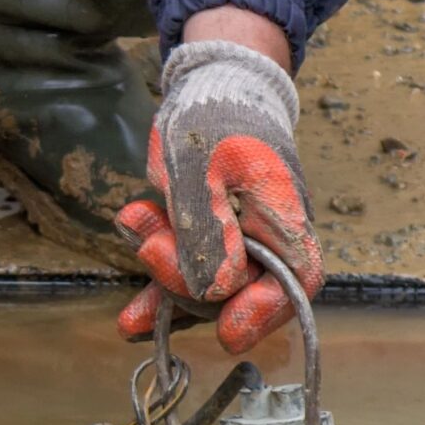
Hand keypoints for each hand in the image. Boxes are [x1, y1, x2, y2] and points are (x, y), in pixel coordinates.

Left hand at [117, 25, 321, 353]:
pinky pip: (187, 279)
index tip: (226, 333)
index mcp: (283, 213)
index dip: (264, 311)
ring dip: (167, 291)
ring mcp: (238, 245)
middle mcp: (268, 238)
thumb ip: (206, 227)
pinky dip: (160, 294)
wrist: (209, 90)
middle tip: (149, 248)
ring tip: (130, 276)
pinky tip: (132, 319)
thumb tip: (215, 290)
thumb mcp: (199, 167)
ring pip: (208, 291)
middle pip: (242, 291)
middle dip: (192, 286)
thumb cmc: (214, 117)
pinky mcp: (208, 245)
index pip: (293, 279)